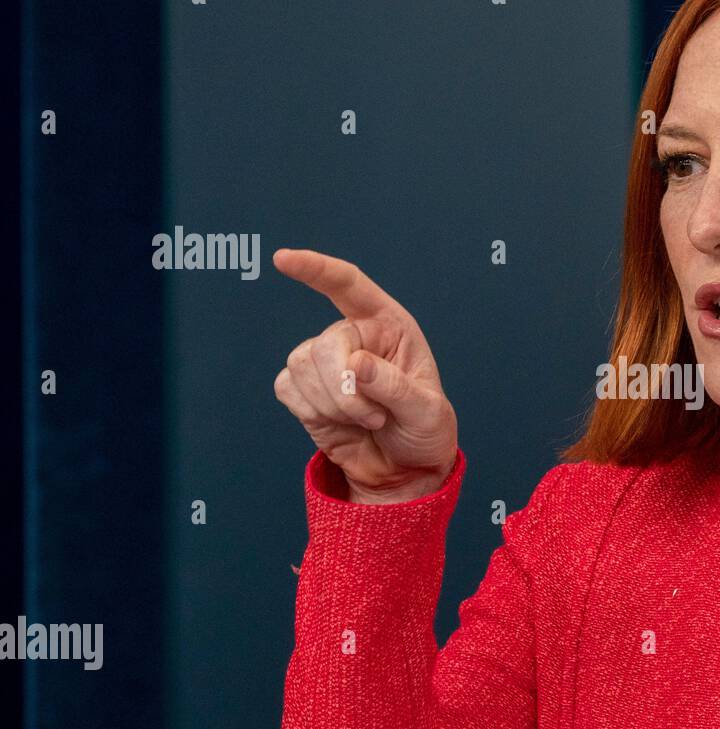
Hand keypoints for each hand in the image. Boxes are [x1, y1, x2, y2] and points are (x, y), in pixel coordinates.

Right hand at [272, 249, 457, 503]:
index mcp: (389, 325)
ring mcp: (325, 361)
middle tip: (375, 418)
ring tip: (367, 420)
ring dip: (334, 406)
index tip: (284, 259)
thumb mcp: (428, 412)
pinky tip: (340, 423)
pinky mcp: (304, 388)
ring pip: (301, 367)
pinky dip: (313, 412)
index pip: (349, 286)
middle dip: (344, 390)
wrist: (404, 469)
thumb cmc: (424, 431)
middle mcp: (355, 336)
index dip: (316, 269)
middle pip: (324, 346)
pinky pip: (287, 389)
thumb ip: (396, 388)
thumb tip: (356, 363)